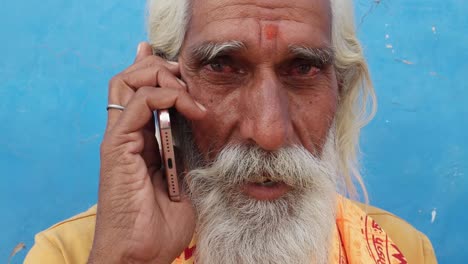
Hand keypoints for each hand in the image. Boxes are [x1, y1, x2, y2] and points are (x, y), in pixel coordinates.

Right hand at [88, 42, 205, 263]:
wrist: (141, 253)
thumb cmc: (161, 223)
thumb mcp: (183, 177)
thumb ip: (184, 150)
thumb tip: (199, 127)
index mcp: (140, 140)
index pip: (140, 92)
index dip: (158, 73)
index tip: (184, 71)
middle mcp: (126, 134)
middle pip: (129, 79)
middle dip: (159, 68)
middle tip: (185, 75)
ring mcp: (119, 138)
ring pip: (127, 82)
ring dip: (162, 77)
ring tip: (187, 91)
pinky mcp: (117, 147)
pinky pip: (138, 104)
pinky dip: (166, 97)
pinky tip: (190, 108)